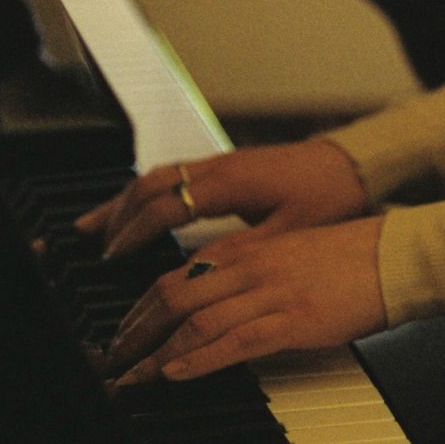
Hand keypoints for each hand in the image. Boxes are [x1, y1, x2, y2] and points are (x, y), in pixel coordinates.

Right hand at [75, 136, 371, 258]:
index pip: (165, 203)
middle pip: (150, 184)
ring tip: (94, 229)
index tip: (110, 257)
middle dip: (115, 215)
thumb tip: (200, 280)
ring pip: (158, 176)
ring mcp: (221, 163)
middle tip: (89, 247)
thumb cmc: (330, 196)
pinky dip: (146, 195)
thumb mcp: (289, 233)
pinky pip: (174, 175)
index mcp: (231, 181)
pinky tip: (136, 213)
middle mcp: (219, 166)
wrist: (355, 165)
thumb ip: (241, 255)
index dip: (134, 232)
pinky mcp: (227, 168)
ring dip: (124, 202)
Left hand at [102, 216, 386, 384]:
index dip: (140, 306)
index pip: (176, 275)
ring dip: (154, 352)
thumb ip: (253, 273)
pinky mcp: (293, 320)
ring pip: (194, 320)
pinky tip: (175, 373)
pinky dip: (198, 358)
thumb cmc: (353, 258)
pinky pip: (234, 341)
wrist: (397, 256)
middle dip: (134, 331)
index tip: (123, 332)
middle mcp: (251, 267)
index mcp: (249, 250)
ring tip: (131, 376)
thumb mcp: (292, 255)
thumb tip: (221, 301)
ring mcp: (270, 293)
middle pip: (172, 295)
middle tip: (112, 359)